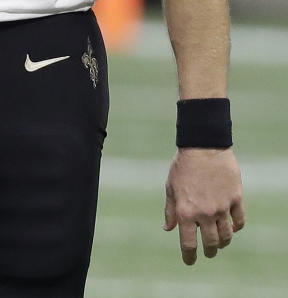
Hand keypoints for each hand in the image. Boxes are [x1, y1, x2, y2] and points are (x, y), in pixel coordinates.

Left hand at [164, 147, 245, 264]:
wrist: (203, 146)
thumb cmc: (183, 166)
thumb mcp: (171, 187)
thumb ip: (171, 210)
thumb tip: (168, 229)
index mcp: (186, 211)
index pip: (188, 243)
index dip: (189, 256)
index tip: (189, 261)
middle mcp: (205, 213)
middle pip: (211, 243)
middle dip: (208, 251)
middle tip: (207, 252)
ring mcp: (222, 207)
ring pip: (227, 235)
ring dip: (222, 242)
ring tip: (219, 242)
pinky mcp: (236, 199)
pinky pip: (239, 221)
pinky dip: (236, 227)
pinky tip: (231, 226)